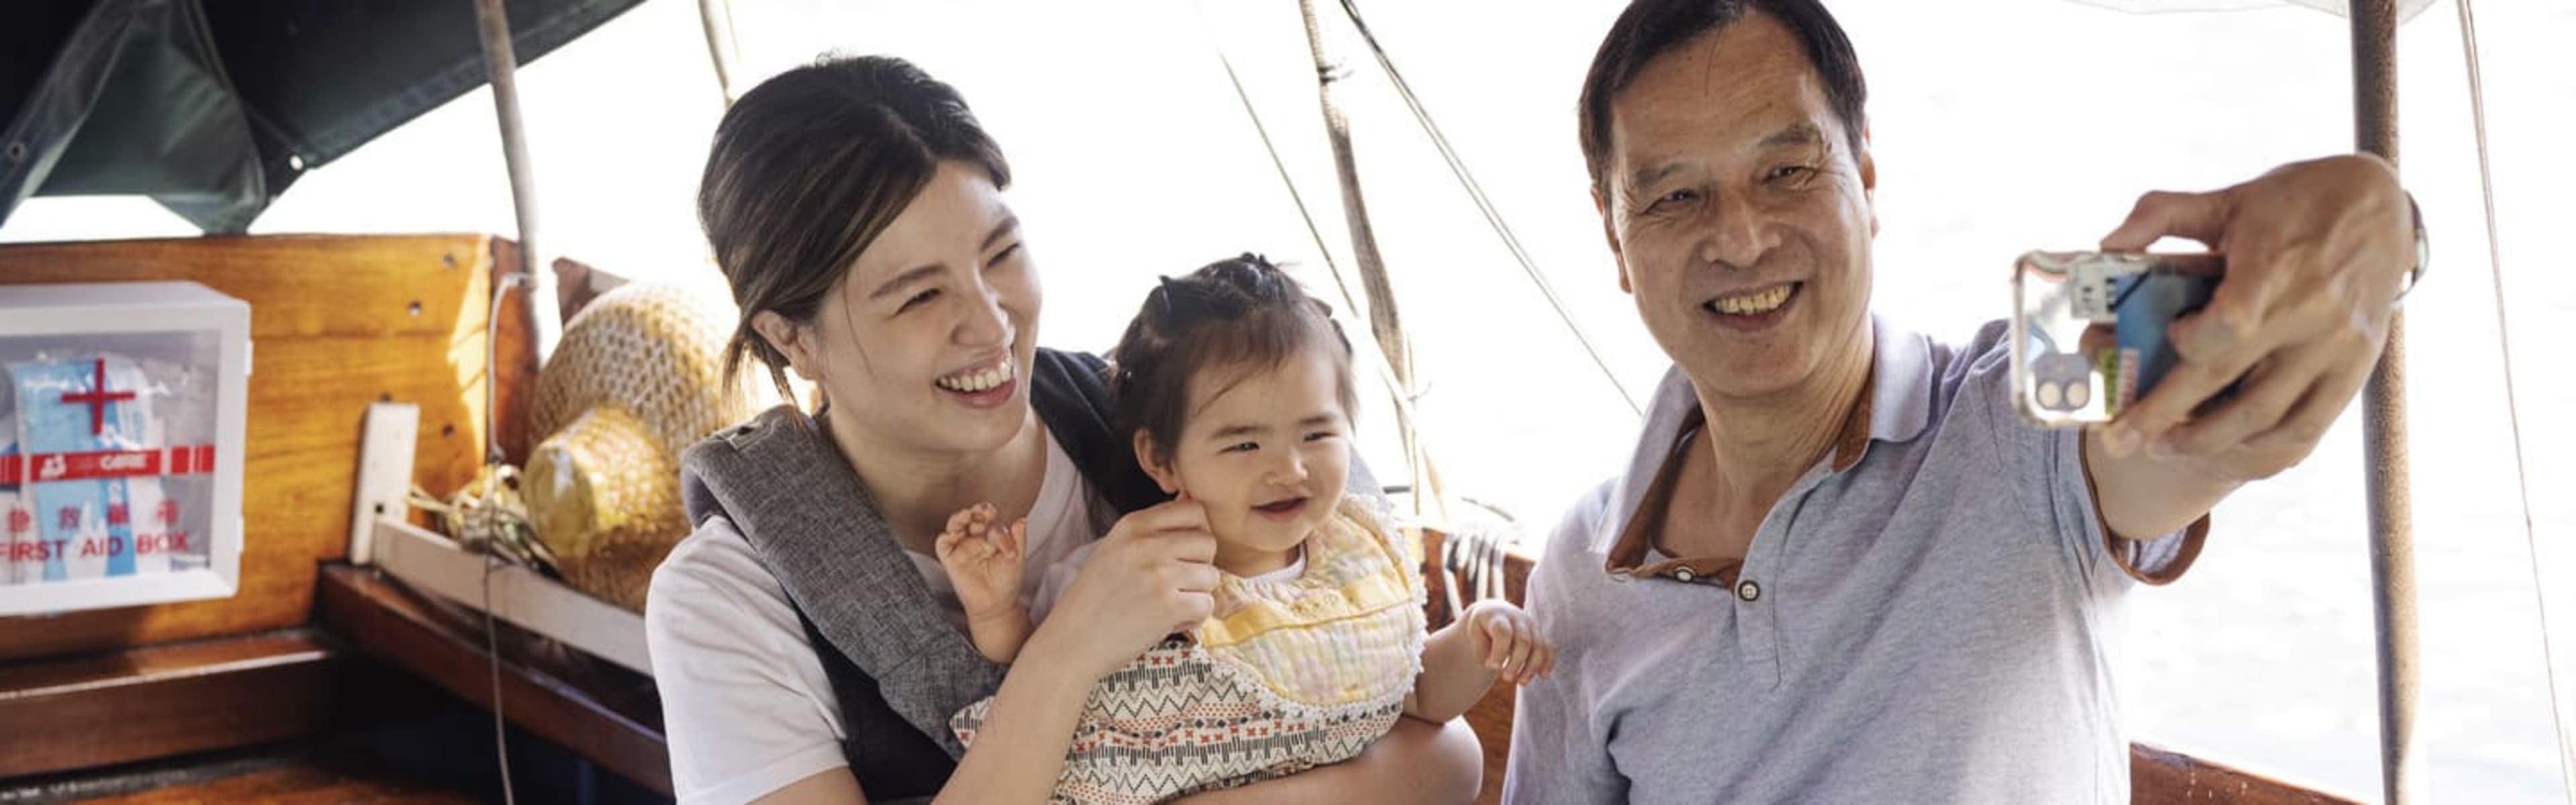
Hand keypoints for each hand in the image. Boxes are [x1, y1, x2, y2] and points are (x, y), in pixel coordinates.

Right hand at [935, 503, 1026, 621]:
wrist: (996, 604)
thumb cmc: (1007, 582)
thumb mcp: (1016, 558)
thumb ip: (1018, 539)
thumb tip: (1022, 520)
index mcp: (992, 536)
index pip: (990, 519)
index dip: (990, 513)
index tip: (992, 512)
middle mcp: (976, 539)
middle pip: (971, 517)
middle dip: (975, 511)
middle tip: (982, 512)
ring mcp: (962, 548)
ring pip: (954, 525)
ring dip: (958, 517)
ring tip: (966, 515)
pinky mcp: (951, 559)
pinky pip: (942, 545)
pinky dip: (944, 537)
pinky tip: (953, 534)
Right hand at [1025, 496, 1219, 678]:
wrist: (1070, 643)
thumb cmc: (1093, 601)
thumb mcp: (1114, 550)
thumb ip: (1151, 534)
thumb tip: (1199, 520)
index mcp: (1132, 524)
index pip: (1194, 510)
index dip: (1197, 534)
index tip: (1183, 555)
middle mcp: (1146, 543)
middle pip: (1208, 542)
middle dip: (1200, 566)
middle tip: (1176, 585)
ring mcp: (1158, 573)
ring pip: (1212, 576)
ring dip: (1197, 595)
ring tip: (1168, 606)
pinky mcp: (1168, 605)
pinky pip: (1206, 605)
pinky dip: (1193, 619)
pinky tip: (1167, 623)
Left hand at [1464, 600, 1552, 685]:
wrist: (1494, 613)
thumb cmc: (1482, 628)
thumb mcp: (1475, 635)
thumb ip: (1482, 650)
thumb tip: (1496, 666)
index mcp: (1498, 617)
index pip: (1503, 633)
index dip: (1500, 652)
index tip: (1493, 668)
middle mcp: (1517, 619)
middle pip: (1524, 641)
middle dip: (1517, 663)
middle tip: (1507, 679)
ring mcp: (1531, 626)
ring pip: (1539, 646)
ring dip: (1532, 667)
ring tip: (1521, 682)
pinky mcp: (1539, 634)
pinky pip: (1549, 647)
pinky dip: (1548, 662)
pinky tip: (1543, 675)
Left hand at [2095, 154, 2413, 480]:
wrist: (2381, 209)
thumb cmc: (2295, 202)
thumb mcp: (2229, 197)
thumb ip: (2163, 214)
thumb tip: (2107, 243)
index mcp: (2276, 271)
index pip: (2228, 327)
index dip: (2189, 342)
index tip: (2169, 336)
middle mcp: (2310, 319)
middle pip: (2231, 385)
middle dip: (2166, 418)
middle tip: (2117, 442)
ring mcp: (2335, 352)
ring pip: (2267, 419)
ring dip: (2208, 443)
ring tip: (2161, 448)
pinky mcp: (2354, 371)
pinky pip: (2307, 429)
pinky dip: (2263, 449)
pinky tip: (2225, 452)